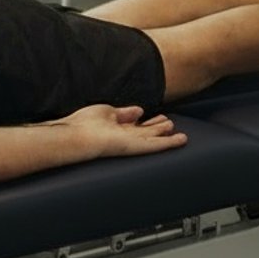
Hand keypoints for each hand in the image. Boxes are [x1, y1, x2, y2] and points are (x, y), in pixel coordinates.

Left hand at [57, 105, 186, 157]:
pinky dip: (169, 143)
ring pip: (154, 139)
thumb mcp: (107, 111)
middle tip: (170, 122)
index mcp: (117, 127)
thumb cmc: (84, 124)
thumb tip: (140, 110)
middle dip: (158, 127)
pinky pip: (156, 145)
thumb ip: (124, 112)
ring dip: (167, 136)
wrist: (77, 136)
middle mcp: (125, 136)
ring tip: (181, 134)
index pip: (136, 124)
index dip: (147, 120)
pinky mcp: (136, 147)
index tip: (157, 115)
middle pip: (146, 132)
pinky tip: (181, 140)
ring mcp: (131, 142)